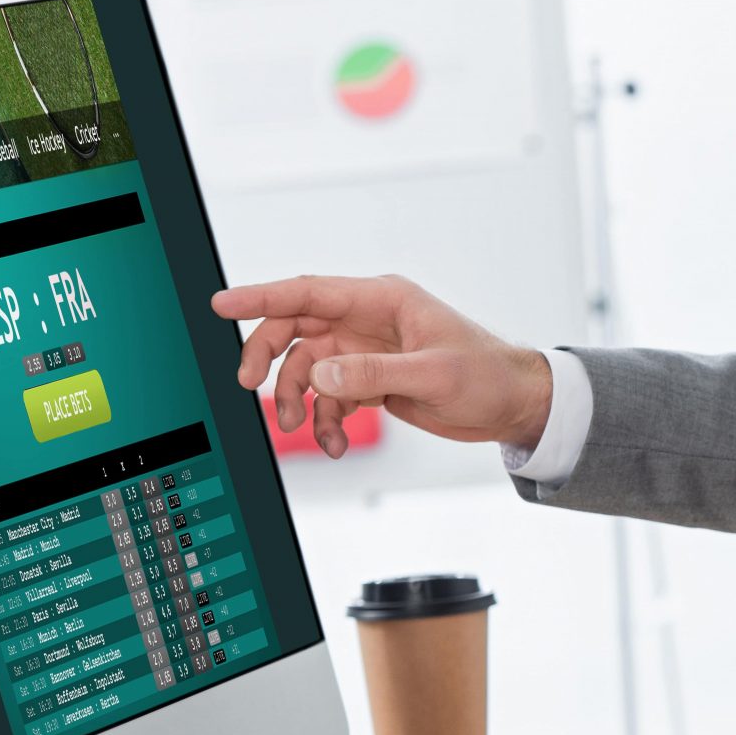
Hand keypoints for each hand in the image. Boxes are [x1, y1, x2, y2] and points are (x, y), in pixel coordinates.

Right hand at [211, 275, 552, 459]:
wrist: (513, 405)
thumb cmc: (488, 375)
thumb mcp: (434, 374)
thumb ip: (374, 374)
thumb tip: (321, 376)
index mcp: (383, 300)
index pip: (309, 292)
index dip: (262, 296)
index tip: (222, 304)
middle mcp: (368, 321)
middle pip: (295, 330)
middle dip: (269, 358)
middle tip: (251, 387)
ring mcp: (367, 352)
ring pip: (308, 370)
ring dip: (298, 401)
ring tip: (303, 428)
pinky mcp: (371, 380)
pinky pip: (330, 398)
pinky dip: (325, 421)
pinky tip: (333, 442)